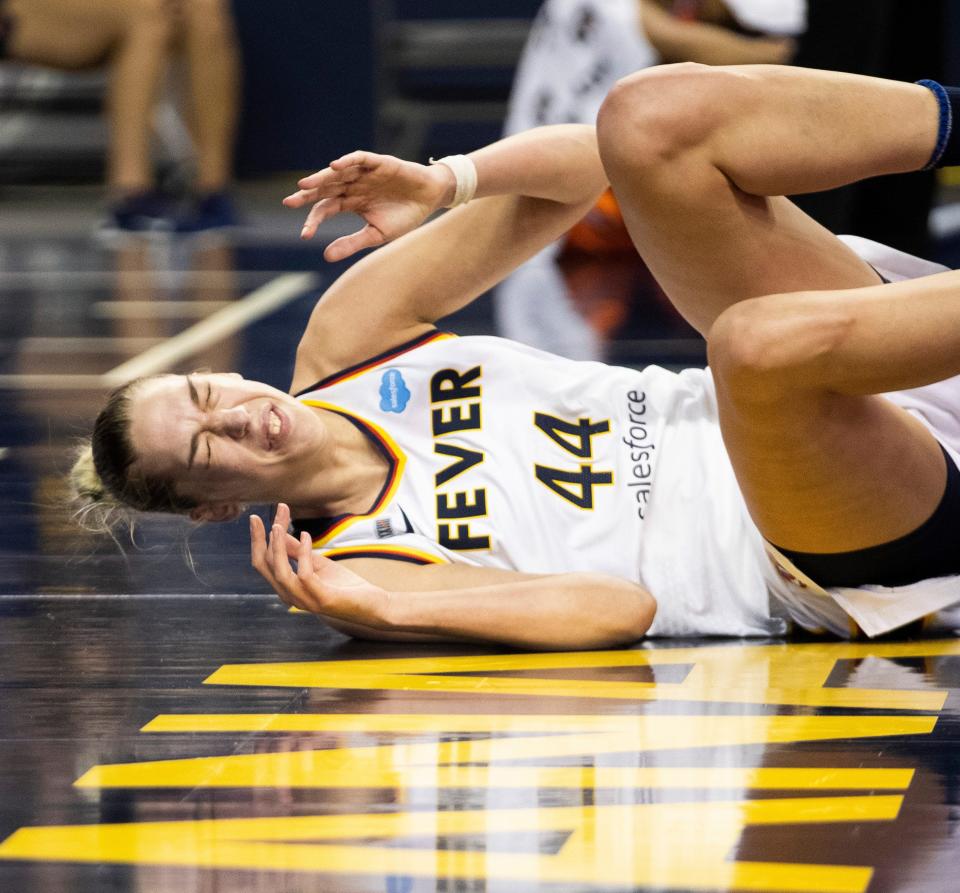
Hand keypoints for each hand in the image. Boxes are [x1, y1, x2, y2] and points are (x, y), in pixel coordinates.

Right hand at [249, 503, 391, 626]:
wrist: (373, 605)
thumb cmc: (345, 586)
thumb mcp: (317, 563)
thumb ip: (298, 552)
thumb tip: (278, 533)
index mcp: (288, 588)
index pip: (264, 563)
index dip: (259, 540)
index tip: (257, 518)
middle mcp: (291, 596)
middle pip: (265, 567)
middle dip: (259, 541)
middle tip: (257, 518)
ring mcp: (305, 600)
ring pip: (280, 572)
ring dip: (276, 547)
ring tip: (277, 526)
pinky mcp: (322, 599)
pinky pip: (304, 575)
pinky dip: (303, 553)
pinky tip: (307, 535)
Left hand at [283, 151, 454, 261]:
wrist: (430, 199)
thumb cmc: (405, 217)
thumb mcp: (376, 235)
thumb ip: (352, 243)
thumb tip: (325, 256)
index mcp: (351, 202)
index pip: (325, 209)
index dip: (313, 220)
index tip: (305, 235)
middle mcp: (353, 186)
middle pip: (325, 189)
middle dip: (307, 195)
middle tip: (289, 202)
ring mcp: (364, 173)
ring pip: (337, 173)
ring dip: (321, 177)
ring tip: (305, 185)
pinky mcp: (378, 163)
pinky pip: (359, 159)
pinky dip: (347, 161)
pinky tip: (335, 166)